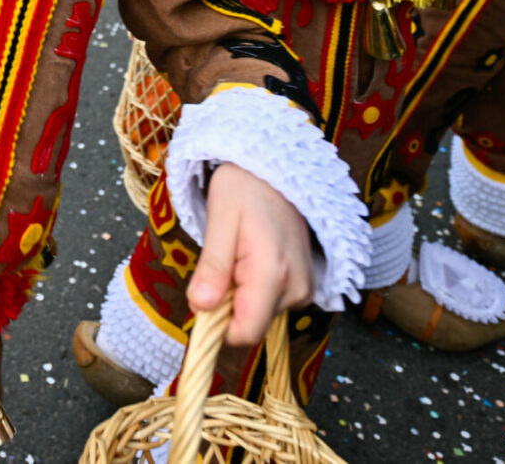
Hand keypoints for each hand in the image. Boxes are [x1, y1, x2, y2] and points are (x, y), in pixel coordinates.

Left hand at [186, 162, 316, 344]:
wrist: (277, 172)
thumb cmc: (244, 188)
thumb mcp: (219, 218)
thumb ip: (212, 266)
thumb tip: (200, 307)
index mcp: (274, 274)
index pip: (246, 332)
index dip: (217, 323)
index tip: (204, 292)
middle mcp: (296, 289)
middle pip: (249, 324)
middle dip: (226, 304)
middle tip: (223, 260)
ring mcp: (304, 290)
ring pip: (258, 315)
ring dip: (239, 295)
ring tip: (239, 253)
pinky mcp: (304, 288)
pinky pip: (269, 304)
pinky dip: (253, 289)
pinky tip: (252, 258)